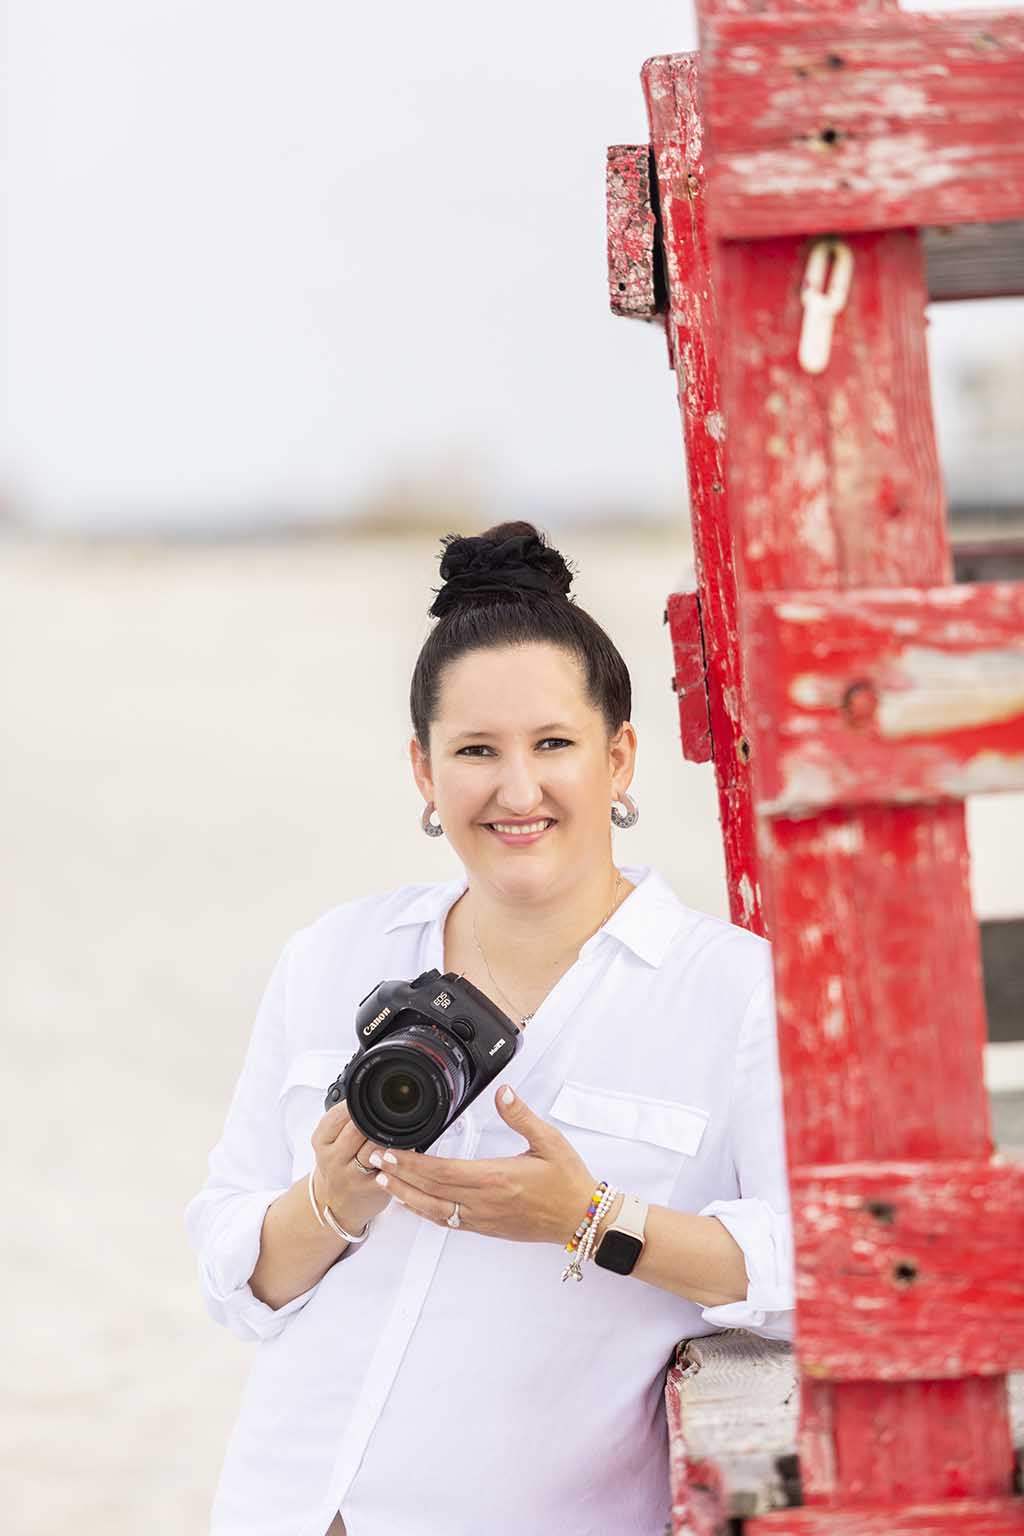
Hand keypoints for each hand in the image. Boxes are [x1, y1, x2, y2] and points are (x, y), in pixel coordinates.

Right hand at [310, 1100, 392, 1229]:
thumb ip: (342, 1120)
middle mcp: (333, 1159)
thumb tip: (365, 1093)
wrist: (333, 1203)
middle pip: (357, 1130)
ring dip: (388, 1136)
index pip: (336, 1116)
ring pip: (373, 1148)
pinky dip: (398, 1154)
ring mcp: (351, 1175)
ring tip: (398, 1127)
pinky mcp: (370, 1188)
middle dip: (373, 1119)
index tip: (368, 1097)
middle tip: (388, 1110)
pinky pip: (388, 1166)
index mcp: (321, 1141)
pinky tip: (407, 1147)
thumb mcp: (328, 1141)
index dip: (353, 1105)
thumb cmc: (336, 1164)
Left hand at [370, 1086, 595, 1244]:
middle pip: (430, 1191)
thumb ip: (522, 1116)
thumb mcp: (549, 1141)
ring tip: (383, 1182)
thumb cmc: (567, 1181)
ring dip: (406, 1196)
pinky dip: (425, 1211)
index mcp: (497, 1178)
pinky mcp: (486, 1228)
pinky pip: (447, 1221)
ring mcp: (483, 1218)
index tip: (390, 1152)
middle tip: (373, 1161)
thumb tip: (503, 1092)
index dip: (412, 1163)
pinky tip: (412, 1203)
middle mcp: (484, 1202)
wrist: (581, 1219)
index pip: (443, 1171)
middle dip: (399, 1176)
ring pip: (434, 1210)